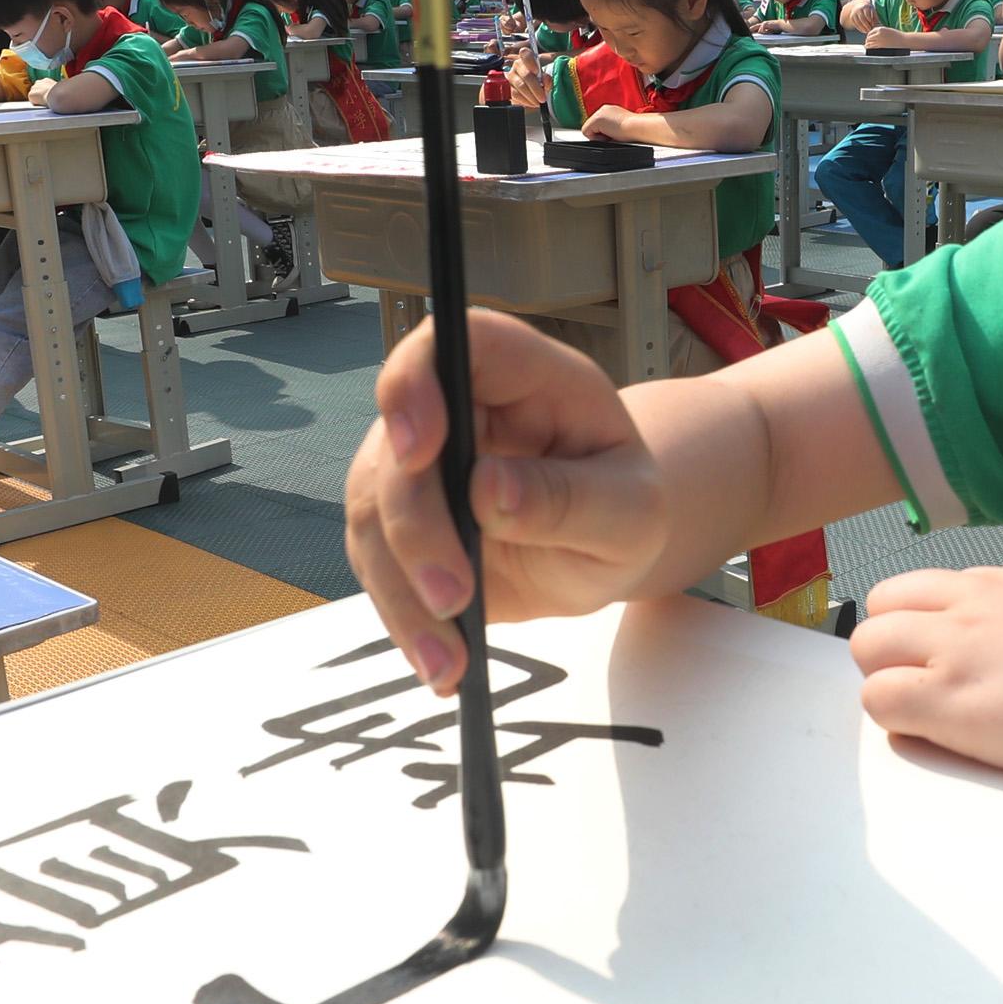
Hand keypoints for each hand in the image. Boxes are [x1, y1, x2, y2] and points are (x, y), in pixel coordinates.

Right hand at [348, 309, 667, 690]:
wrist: (604, 547)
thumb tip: (490, 490)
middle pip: (399, 441)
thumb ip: (568, 498)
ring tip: (449, 656)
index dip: (420, 380)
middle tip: (454, 594)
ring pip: (373, 509)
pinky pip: (377, 564)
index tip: (421, 446)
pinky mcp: (400, 521)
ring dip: (401, 588)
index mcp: (528, 378)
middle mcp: (462, 409)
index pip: (459, 342)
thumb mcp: (629, 512)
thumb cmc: (625, 507)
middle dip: (415, 525)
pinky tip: (440, 661)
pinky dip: (402, 618)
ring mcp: (421, 463)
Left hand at [581, 103, 649, 142]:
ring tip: (613, 134)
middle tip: (615, 135)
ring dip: (600, 136)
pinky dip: (596, 137)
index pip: (600, 124)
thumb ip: (612, 128)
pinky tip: (609, 135)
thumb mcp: (621, 126)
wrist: (637, 126)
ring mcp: (599, 113)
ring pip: (589, 129)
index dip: (605, 133)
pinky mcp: (595, 120)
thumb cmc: (635, 130)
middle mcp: (603, 109)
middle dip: (601, 134)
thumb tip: (608, 136)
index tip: (615, 134)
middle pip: (592, 127)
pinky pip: (586, 132)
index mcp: (611, 110)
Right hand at [838, 0, 876, 33]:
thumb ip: (875, 18)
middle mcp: (858, 9)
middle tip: (870, 30)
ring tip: (867, 31)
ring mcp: (854, 13)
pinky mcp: (851, 17)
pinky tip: (863, 31)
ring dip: (862, 28)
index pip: (867, 14)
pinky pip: (855, 24)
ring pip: (858, 22)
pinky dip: (859, 28)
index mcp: (865, 7)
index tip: (873, 25)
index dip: (870, 20)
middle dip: (866, 25)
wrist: (859, 5)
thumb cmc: (868, 10)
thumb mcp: (872, 11)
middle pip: (862, 18)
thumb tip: (879, 26)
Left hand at [849, 565, 1002, 792]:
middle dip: (889, 649)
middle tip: (924, 692)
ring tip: (927, 717)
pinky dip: (893, 719)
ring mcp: (959, 649)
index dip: (921, 626)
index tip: (942, 660)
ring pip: (868, 647)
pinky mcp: (954, 701)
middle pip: (882, 608)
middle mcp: (974, 604)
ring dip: (884, 680)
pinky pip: (880, 700)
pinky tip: (936, 738)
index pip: (927, 589)